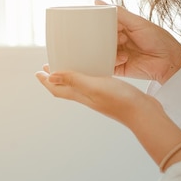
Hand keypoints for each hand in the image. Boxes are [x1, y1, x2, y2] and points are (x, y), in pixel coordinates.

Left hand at [35, 65, 151, 125]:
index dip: (46, 81)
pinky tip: (94, 70)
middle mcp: (87, 97)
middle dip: (55, 78)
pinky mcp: (110, 93)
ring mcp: (99, 97)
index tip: (37, 72)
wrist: (143, 113)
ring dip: (70, 77)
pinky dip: (87, 76)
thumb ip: (73, 79)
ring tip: (67, 67)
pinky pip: (93, 83)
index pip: (57, 89)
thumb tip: (50, 76)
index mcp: (81, 95)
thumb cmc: (119, 100)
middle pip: (65, 88)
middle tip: (48, 67)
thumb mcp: (93, 86)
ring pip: (78, 86)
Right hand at [95, 0, 180, 83]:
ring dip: (109, 50)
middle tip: (119, 38)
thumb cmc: (159, 39)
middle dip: (105, 38)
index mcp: (121, 28)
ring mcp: (117, 55)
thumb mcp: (137, 22)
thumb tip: (98, 1)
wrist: (170, 61)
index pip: (104, 25)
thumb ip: (119, 13)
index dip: (101, 24)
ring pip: (101, 53)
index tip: (99, 23)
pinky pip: (106, 66)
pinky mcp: (118, 68)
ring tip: (123, 48)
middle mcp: (118, 42)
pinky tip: (124, 59)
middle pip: (100, 39)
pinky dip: (111, 62)